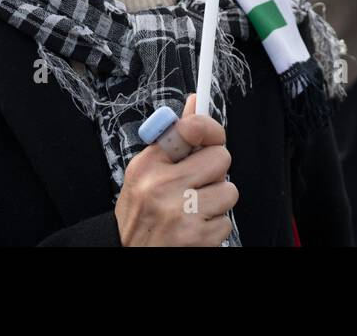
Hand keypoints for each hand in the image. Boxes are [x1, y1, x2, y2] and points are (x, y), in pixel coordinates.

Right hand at [114, 94, 236, 245]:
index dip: (210, 128)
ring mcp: (180, 213)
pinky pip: (227, 222)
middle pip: (221, 158)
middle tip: (199, 182)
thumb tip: (195, 102)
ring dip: (216, 202)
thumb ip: (174, 138)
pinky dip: (214, 227)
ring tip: (193, 209)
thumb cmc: (142, 212)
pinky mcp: (196, 238)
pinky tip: (194, 228)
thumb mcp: (146, 172)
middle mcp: (162, 187)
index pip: (191, 128)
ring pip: (229, 191)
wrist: (127, 254)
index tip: (211, 137)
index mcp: (149, 165)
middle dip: (215, 171)